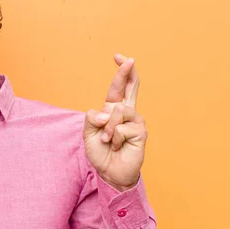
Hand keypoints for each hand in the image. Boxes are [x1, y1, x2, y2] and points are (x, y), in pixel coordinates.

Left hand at [83, 54, 146, 190]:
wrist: (109, 172)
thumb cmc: (100, 152)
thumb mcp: (88, 133)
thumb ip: (92, 118)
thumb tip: (107, 112)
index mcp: (113, 110)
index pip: (118, 87)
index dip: (120, 72)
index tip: (119, 56)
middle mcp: (127, 112)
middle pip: (132, 87)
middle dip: (128, 72)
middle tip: (128, 59)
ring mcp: (135, 121)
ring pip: (118, 111)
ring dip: (107, 128)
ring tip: (107, 140)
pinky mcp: (140, 132)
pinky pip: (121, 127)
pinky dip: (114, 137)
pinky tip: (117, 146)